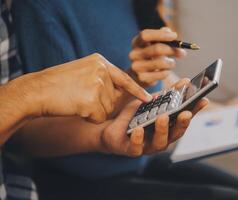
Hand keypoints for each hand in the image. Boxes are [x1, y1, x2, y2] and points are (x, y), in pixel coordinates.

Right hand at [25, 53, 151, 122]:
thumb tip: (121, 90)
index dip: (136, 90)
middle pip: (114, 98)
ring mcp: (97, 84)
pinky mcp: (92, 100)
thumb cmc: (57, 84)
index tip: (148, 98)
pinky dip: (88, 117)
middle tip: (80, 97)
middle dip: (101, 104)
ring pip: (106, 109)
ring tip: (75, 100)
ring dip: (93, 111)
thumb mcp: (82, 72)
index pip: (124, 77)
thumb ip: (102, 77)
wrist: (36, 91)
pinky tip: (75, 107)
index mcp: (99, 61)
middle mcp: (101, 70)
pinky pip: (99, 117)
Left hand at [99, 79, 208, 156]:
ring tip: (162, 117)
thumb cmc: (132, 117)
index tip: (203, 100)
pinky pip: (136, 148)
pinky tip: (138, 129)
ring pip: (159, 143)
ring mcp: (146, 146)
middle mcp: (160, 138)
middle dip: (182, 124)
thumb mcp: (149, 102)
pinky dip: (138, 139)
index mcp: (166, 127)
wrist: (108, 127)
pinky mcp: (130, 149)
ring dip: (162, 130)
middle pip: (175, 134)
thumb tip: (186, 81)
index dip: (195, 111)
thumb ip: (166, 95)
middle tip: (186, 113)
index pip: (183, 120)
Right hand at [129, 27, 186, 86]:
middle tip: (181, 52)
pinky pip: (161, 74)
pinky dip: (167, 72)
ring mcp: (136, 67)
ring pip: (161, 62)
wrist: (142, 75)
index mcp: (136, 42)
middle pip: (156, 49)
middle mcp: (134, 54)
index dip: (160, 34)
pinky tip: (165, 71)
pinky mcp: (142, 78)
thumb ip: (163, 37)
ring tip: (171, 64)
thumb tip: (171, 34)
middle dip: (171, 50)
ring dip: (171, 63)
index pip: (145, 35)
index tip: (175, 36)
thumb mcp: (156, 45)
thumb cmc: (152, 56)